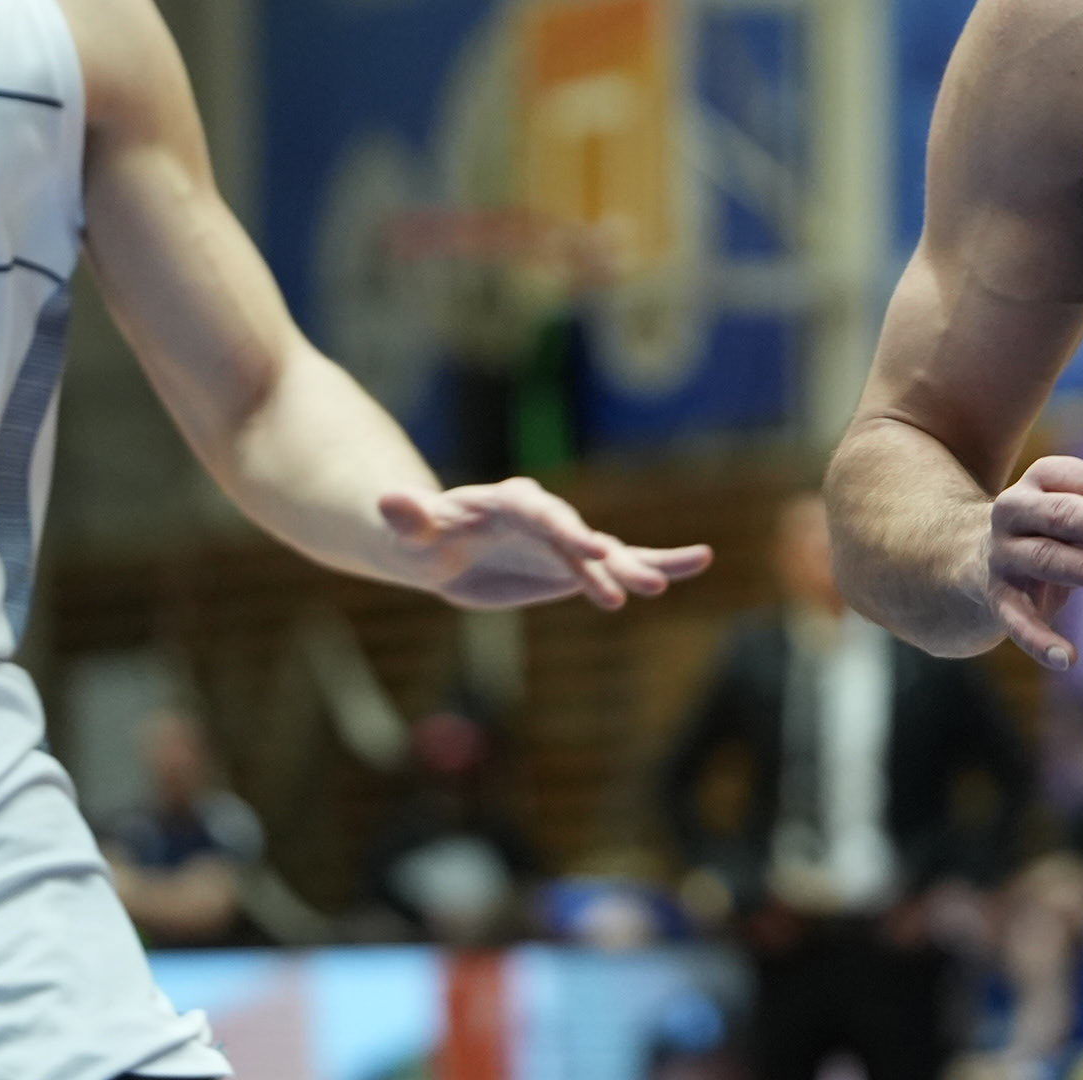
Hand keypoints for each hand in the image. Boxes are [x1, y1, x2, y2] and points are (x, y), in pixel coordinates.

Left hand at [378, 479, 713, 610]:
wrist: (433, 545)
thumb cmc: (417, 534)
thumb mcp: (406, 530)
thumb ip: (407, 516)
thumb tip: (387, 502)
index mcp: (506, 501)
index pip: (539, 513)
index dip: (565, 531)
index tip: (591, 551)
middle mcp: (543, 515)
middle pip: (581, 533)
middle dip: (609, 557)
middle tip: (642, 581)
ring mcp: (562, 539)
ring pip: (610, 549)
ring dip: (640, 565)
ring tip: (681, 573)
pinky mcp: (573, 562)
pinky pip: (619, 563)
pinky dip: (655, 562)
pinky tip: (695, 563)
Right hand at [981, 455, 1082, 670]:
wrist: (981, 556)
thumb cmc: (1066, 524)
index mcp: (1049, 476)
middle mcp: (1017, 507)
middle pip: (1062, 513)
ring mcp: (1003, 553)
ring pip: (1043, 559)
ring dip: (1082, 568)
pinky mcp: (996, 596)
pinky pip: (1015, 619)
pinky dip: (1039, 640)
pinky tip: (1068, 660)